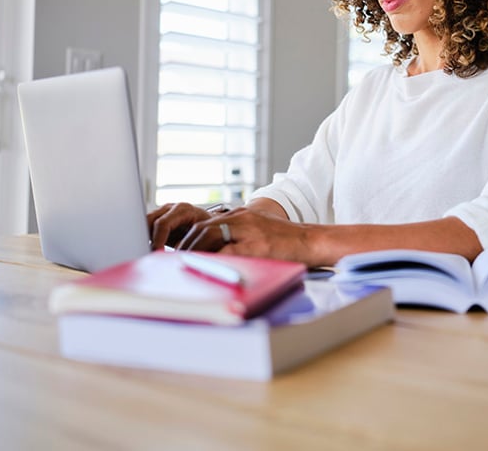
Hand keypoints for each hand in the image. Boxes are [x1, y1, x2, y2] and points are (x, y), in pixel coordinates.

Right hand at [147, 202, 214, 249]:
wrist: (211, 222)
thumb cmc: (209, 228)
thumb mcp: (203, 235)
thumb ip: (189, 242)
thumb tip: (177, 252)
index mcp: (183, 210)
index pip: (163, 223)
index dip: (158, 239)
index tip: (157, 252)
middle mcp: (171, 208)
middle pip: (149, 220)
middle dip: (146, 237)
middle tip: (149, 253)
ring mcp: (163, 212)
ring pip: (145, 223)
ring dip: (145, 237)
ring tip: (149, 251)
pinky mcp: (158, 219)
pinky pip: (147, 227)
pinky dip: (146, 237)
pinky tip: (150, 248)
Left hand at [173, 207, 318, 265]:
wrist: (312, 240)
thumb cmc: (287, 242)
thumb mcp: (259, 232)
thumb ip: (239, 238)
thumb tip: (216, 256)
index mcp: (240, 216)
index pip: (206, 223)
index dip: (189, 238)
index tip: (179, 252)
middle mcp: (241, 218)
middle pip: (202, 228)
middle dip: (186, 246)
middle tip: (176, 262)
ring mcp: (248, 230)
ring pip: (209, 234)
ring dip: (194, 252)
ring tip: (186, 267)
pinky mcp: (256, 244)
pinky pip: (227, 251)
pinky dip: (214, 260)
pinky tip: (208, 271)